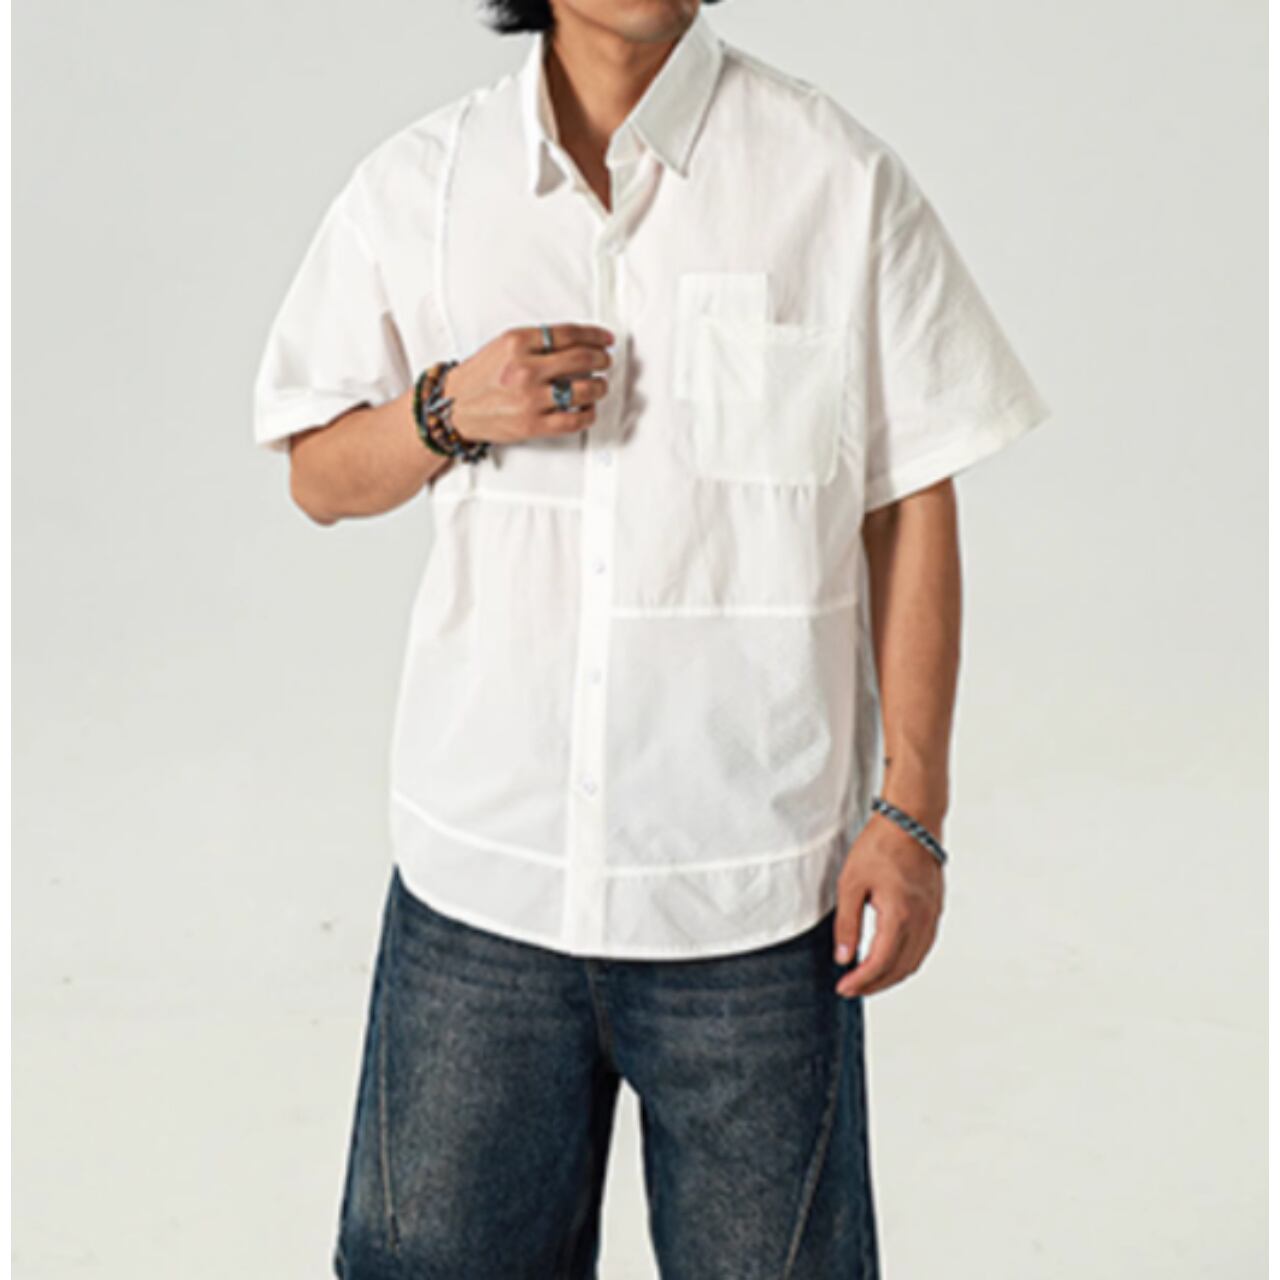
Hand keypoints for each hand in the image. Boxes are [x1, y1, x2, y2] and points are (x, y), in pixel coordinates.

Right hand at [443, 323, 614, 446]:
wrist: (454, 407)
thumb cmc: (479, 377)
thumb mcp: (503, 346)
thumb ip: (537, 342)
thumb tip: (577, 343)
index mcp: (518, 342)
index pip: (569, 334)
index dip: (595, 335)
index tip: (605, 339)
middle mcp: (525, 369)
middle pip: (582, 359)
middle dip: (602, 359)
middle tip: (605, 361)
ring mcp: (530, 398)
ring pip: (584, 390)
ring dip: (599, 387)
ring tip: (598, 385)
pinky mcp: (533, 425)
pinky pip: (574, 420)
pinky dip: (588, 414)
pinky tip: (587, 409)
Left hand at [832, 810, 944, 997]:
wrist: (912, 820)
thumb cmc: (880, 846)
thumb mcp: (851, 883)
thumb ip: (847, 924)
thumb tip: (843, 958)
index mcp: (900, 916)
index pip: (880, 963)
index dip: (861, 981)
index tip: (842, 988)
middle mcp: (921, 921)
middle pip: (899, 969)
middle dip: (874, 985)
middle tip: (851, 988)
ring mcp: (932, 917)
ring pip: (914, 961)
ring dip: (891, 976)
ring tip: (867, 979)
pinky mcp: (935, 910)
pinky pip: (923, 947)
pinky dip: (905, 960)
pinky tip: (889, 959)